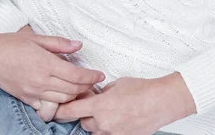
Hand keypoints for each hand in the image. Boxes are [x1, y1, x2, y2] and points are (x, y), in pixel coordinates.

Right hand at [0, 27, 104, 110]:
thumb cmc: (11, 44)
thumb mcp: (37, 38)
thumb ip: (59, 43)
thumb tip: (79, 45)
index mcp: (45, 63)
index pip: (76, 75)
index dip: (91, 76)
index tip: (100, 74)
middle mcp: (41, 81)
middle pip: (72, 90)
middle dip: (86, 86)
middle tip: (93, 80)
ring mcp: (34, 92)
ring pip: (62, 100)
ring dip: (75, 95)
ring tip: (81, 88)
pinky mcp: (28, 99)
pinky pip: (48, 106)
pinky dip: (59, 103)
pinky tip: (63, 95)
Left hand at [55, 73, 195, 134]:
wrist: (161, 101)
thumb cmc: (141, 89)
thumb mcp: (117, 84)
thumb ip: (102, 92)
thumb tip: (97, 95)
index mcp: (99, 106)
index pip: (72, 110)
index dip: (61, 111)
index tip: (53, 110)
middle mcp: (104, 123)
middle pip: (84, 123)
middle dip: (86, 114)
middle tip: (95, 105)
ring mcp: (113, 134)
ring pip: (96, 132)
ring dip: (97, 123)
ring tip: (110, 112)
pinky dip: (110, 128)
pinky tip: (119, 118)